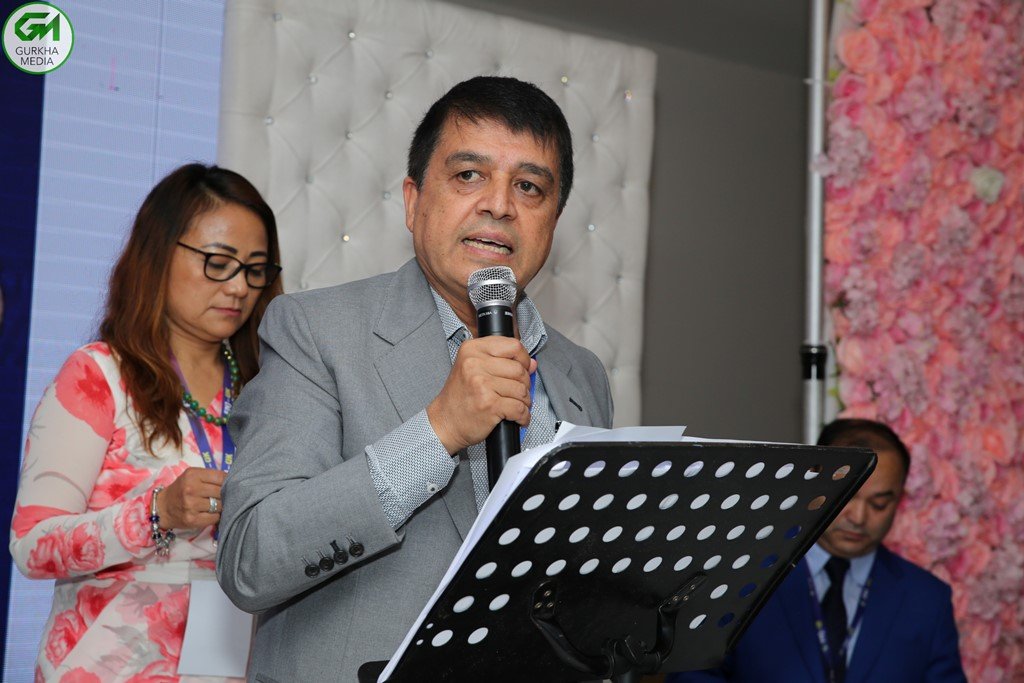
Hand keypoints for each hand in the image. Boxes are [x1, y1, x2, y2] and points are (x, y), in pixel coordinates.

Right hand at [157, 467, 225, 530]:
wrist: (162, 507)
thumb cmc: (181, 489)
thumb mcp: (192, 476)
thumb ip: (210, 476)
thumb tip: (233, 480)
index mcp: (193, 475)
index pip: (221, 477)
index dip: (228, 481)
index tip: (228, 484)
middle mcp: (191, 489)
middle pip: (221, 491)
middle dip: (224, 494)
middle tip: (220, 496)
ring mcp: (191, 505)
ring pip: (220, 505)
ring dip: (220, 506)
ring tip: (214, 505)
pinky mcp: (192, 519)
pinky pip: (215, 518)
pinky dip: (216, 516)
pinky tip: (210, 513)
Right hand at [427, 336, 536, 453]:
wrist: (444, 422)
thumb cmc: (459, 397)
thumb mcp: (474, 369)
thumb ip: (502, 362)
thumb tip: (531, 363)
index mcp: (472, 350)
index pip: (513, 345)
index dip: (523, 358)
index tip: (522, 368)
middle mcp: (475, 364)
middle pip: (519, 369)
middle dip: (524, 384)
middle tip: (517, 392)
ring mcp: (482, 384)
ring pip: (522, 390)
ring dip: (524, 402)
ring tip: (515, 405)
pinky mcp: (489, 405)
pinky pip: (519, 408)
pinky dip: (523, 416)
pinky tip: (517, 418)